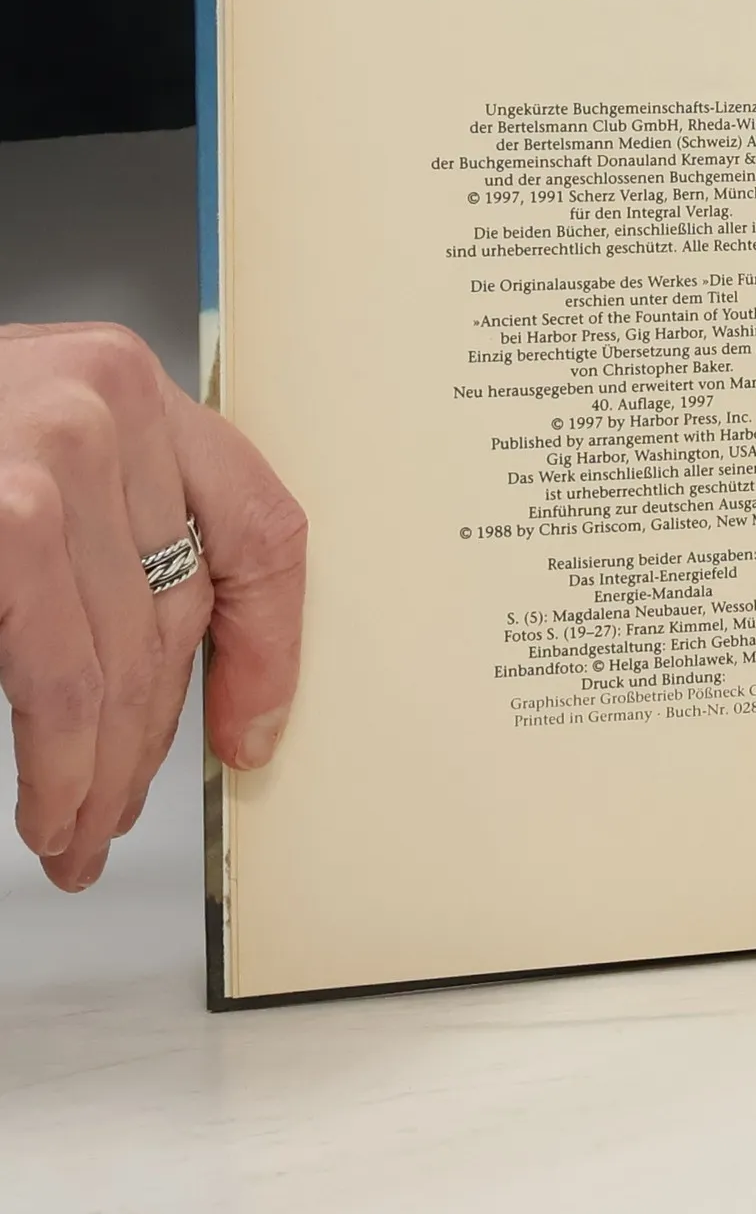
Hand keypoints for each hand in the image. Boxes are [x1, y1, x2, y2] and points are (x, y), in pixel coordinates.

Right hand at [0, 324, 305, 890]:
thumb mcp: (22, 445)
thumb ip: (101, 516)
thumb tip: (168, 666)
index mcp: (126, 381)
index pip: (260, 526)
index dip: (271, 644)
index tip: (254, 725)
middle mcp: (105, 404)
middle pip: (181, 613)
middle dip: (151, 735)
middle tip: (119, 808)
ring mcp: (51, 459)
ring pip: (127, 661)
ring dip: (104, 773)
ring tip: (77, 832)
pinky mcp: (6, 519)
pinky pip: (59, 681)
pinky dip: (61, 768)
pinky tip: (48, 809)